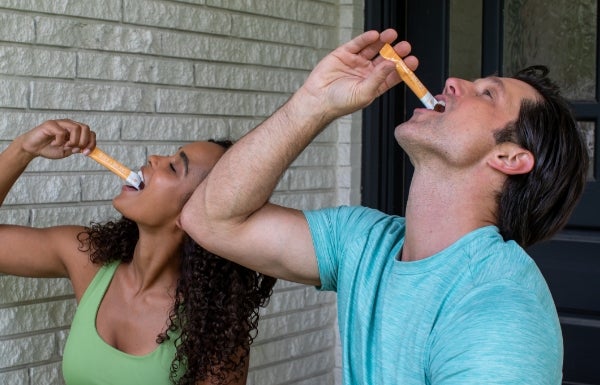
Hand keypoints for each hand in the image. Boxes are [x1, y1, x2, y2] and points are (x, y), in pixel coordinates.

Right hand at [18, 119, 95, 159]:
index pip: (90, 133)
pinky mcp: (50, 124)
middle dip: (83, 141)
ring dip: (73, 141)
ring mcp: (60, 123)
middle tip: (74, 149)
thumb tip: (85, 148)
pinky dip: (59, 141)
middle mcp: (69, 124)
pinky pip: (61, 132)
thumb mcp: (67, 151)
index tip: (86, 153)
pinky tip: (54, 143)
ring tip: (64, 146)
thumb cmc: (50, 148)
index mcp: (75, 131)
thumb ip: (77, 149)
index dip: (91, 143)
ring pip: (76, 128)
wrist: (33, 148)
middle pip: (86, 128)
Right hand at [298, 29, 417, 119]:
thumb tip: (392, 64)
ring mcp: (356, 62)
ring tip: (391, 35)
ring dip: (383, 42)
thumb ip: (379, 78)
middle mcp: (367, 72)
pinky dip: (366, 39)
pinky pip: (357, 44)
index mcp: (374, 85)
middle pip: (385, 59)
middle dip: (395, 52)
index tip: (413, 61)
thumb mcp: (364, 93)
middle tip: (404, 46)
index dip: (403, 68)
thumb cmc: (340, 103)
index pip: (393, 75)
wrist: (318, 100)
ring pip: (373, 49)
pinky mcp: (344, 54)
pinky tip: (374, 35)